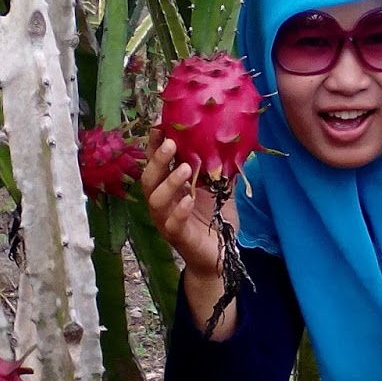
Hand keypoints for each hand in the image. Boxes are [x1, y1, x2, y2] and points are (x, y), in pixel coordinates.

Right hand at [140, 127, 238, 285]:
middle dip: (157, 159)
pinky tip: (189, 200)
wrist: (220, 256)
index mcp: (170, 187)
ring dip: (169, 183)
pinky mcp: (178, 238)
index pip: (157, 162)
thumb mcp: (221, 189)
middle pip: (149, 178)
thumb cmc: (215, 219)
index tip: (160, 124)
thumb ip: (221, 169)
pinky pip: (172, 224)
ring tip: (185, 168)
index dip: (155, 145)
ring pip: (156, 201)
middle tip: (171, 143)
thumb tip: (232, 141)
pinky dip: (180, 211)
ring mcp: (167, 221)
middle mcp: (163, 202)